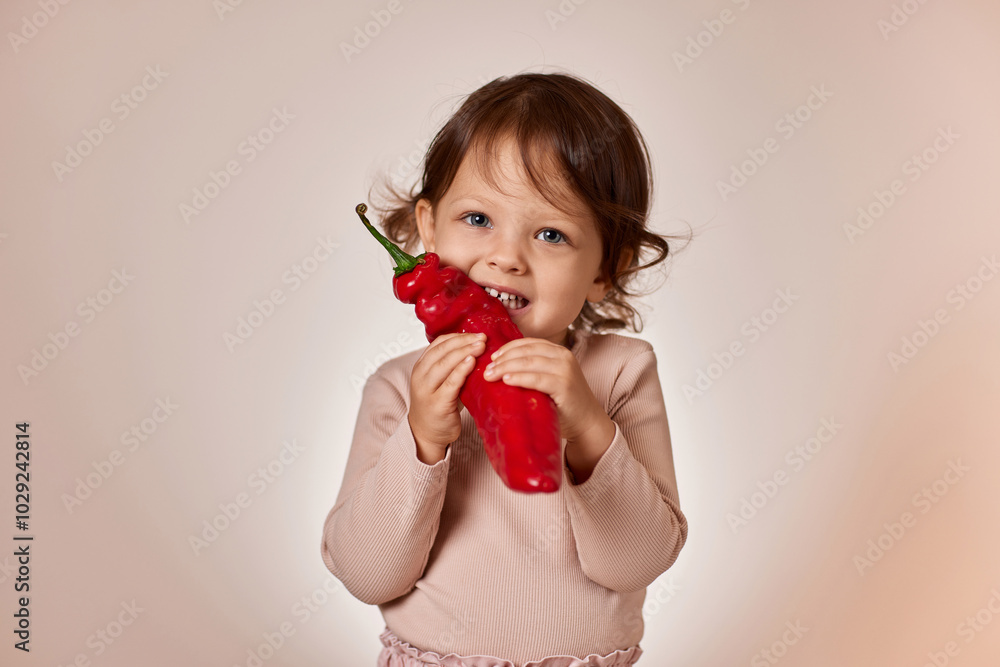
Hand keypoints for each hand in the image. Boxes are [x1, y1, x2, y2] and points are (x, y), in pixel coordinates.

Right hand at [408, 332, 486, 463]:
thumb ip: (452, 366)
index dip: (458, 336)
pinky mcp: (437, 404)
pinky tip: (472, 362)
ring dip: (464, 352)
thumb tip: (477, 347)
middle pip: (442, 351)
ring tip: (480, 346)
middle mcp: (421, 376)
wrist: (427, 434)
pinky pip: (450, 383)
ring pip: (444, 364)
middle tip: (482, 338)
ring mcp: (427, 390)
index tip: (476, 334)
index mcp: (421, 366)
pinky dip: (461, 370)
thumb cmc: (439, 405)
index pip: (439, 344)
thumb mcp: (442, 381)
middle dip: (464, 342)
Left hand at [482, 337, 610, 445]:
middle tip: (486, 369)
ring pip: (529, 362)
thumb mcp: (549, 380)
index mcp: (558, 352)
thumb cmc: (563, 404)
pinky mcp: (564, 386)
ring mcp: (565, 370)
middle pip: (527, 351)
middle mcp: (563, 357)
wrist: (587, 423)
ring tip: (490, 375)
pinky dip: (520, 378)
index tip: (493, 357)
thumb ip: (533, 371)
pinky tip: (506, 380)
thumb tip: (500, 368)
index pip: (529, 343)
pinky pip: (537, 378)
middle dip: (503, 359)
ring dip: (506, 367)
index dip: (508, 348)